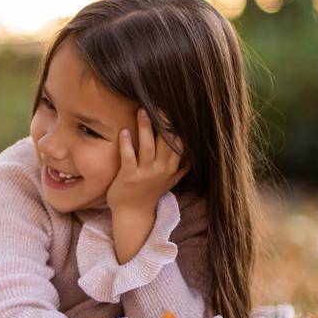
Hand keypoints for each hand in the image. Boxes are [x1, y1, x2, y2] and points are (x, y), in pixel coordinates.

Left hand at [106, 109, 185, 264]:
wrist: (133, 213)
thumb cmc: (149, 194)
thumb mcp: (169, 182)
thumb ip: (181, 169)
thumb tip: (193, 159)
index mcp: (171, 167)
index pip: (177, 143)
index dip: (175, 126)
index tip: (173, 109)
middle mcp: (161, 169)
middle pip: (165, 141)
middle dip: (163, 122)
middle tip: (158, 103)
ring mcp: (145, 173)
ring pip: (147, 146)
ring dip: (145, 127)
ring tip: (141, 110)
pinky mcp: (129, 176)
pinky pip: (129, 157)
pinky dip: (127, 143)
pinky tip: (124, 131)